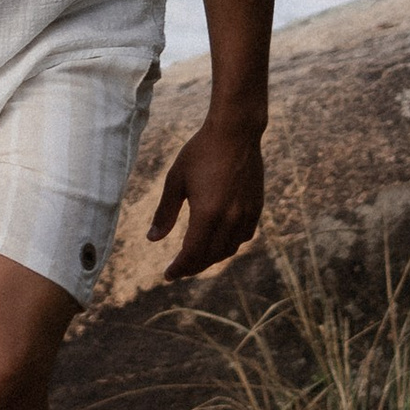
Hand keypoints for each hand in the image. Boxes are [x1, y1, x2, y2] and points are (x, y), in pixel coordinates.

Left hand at [148, 113, 264, 281]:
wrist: (235, 133)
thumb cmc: (200, 153)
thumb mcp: (176, 180)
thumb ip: (165, 212)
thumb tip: (152, 239)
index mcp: (207, 214)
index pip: (193, 254)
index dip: (180, 268)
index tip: (168, 275)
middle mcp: (230, 220)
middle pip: (211, 256)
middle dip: (193, 266)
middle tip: (179, 270)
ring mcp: (246, 216)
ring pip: (228, 249)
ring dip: (211, 258)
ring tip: (195, 258)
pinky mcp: (257, 209)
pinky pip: (243, 237)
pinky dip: (229, 245)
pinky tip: (218, 242)